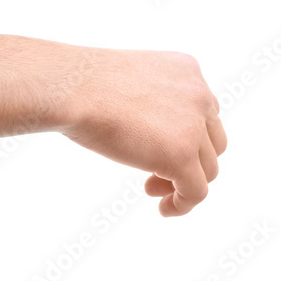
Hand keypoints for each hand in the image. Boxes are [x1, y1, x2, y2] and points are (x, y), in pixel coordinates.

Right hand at [60, 48, 227, 216]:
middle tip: (154, 175)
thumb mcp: (126, 80)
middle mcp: (199, 94)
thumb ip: (144, 98)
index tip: (156, 150)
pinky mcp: (181, 155)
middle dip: (189, 161)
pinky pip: (196, 191)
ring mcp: (193, 126)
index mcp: (186, 70)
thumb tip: (142, 131)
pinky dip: (183, 204)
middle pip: (210, 141)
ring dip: (183, 184)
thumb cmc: (79, 83)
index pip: (201, 112)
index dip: (185, 137)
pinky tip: (164, 210)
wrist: (70, 87)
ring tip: (152, 191)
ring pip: (207, 168)